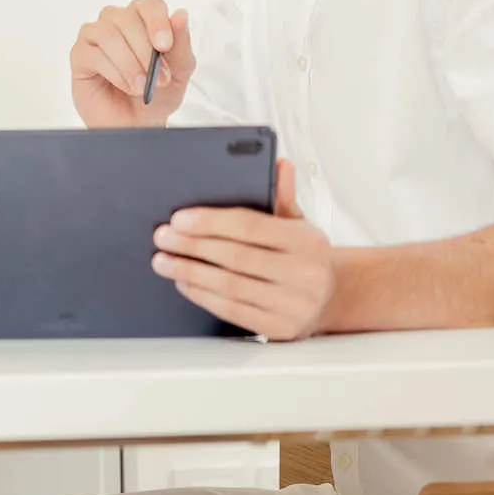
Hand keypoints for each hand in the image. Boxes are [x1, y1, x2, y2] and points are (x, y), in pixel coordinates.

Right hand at [70, 0, 194, 127]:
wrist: (137, 124)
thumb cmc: (157, 95)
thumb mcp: (179, 73)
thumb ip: (181, 44)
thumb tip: (180, 14)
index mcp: (143, 19)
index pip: (150, 5)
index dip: (157, 21)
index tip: (164, 46)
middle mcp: (117, 21)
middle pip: (127, 18)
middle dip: (145, 51)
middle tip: (158, 78)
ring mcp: (95, 35)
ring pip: (108, 34)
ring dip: (129, 63)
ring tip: (141, 87)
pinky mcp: (80, 54)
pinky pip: (93, 53)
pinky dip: (115, 72)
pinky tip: (125, 86)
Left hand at [150, 158, 334, 339]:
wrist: (331, 296)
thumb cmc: (302, 254)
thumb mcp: (297, 223)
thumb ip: (282, 196)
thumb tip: (280, 164)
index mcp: (306, 241)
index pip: (250, 226)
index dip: (210, 222)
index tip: (178, 219)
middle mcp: (304, 274)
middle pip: (235, 257)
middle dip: (192, 246)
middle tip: (162, 238)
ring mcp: (294, 305)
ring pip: (230, 286)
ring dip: (190, 272)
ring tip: (163, 261)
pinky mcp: (280, 330)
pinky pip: (233, 311)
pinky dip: (203, 296)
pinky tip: (184, 282)